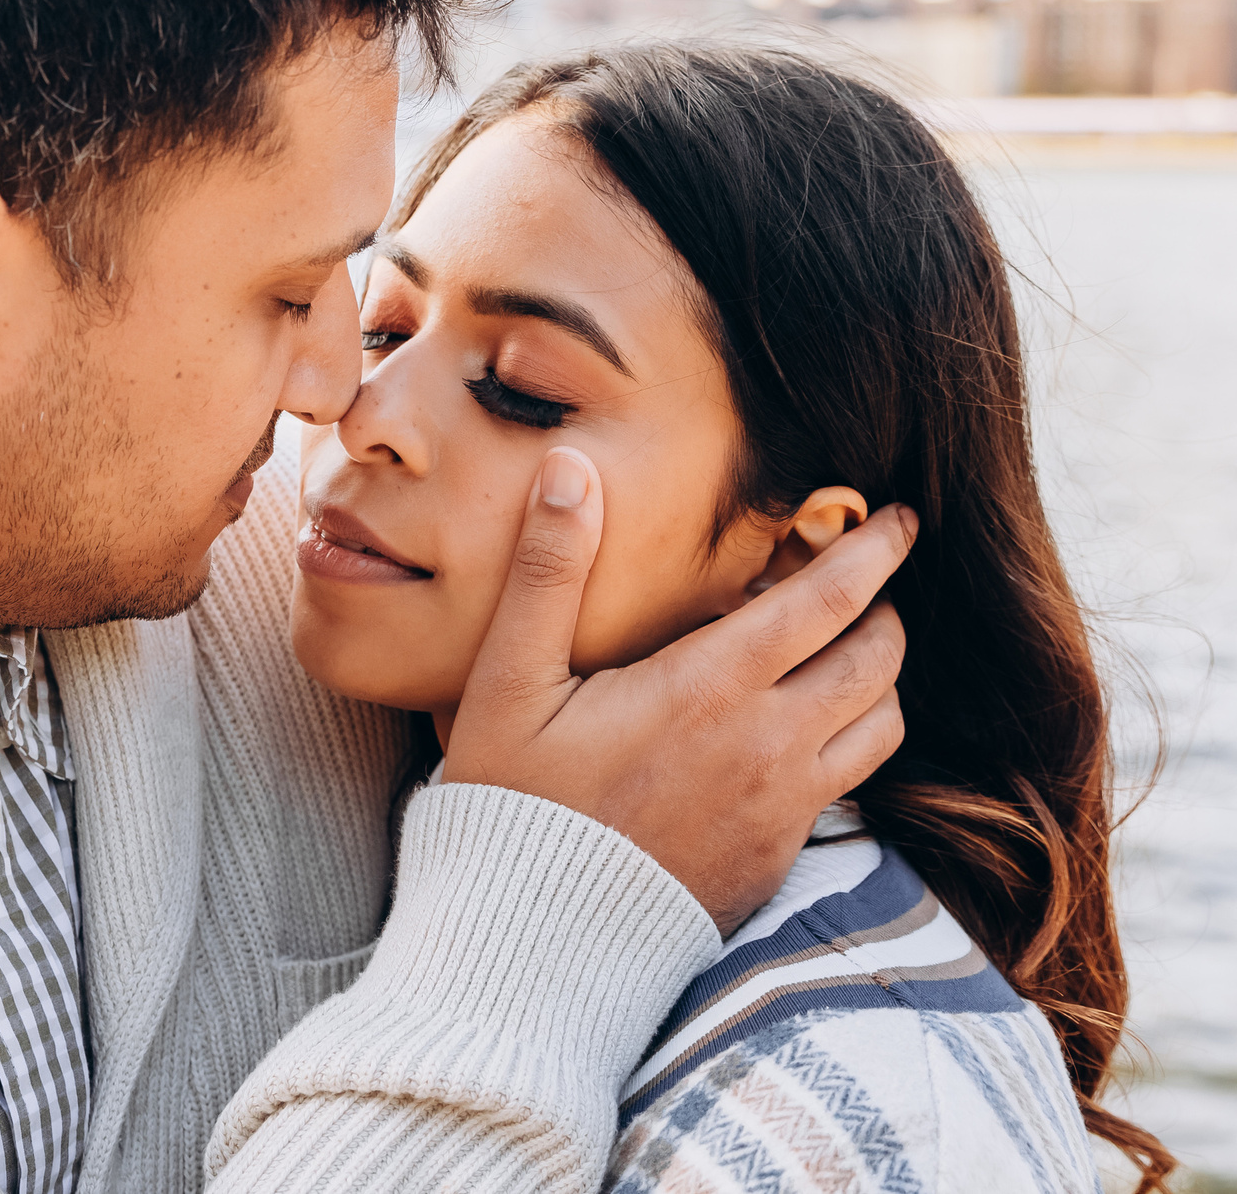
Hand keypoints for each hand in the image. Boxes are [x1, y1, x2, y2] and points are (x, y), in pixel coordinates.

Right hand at [441, 447, 910, 933]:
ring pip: (883, 724)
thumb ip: (549, 571)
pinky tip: (795, 729)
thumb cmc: (513, 803)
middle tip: (854, 584)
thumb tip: (570, 470)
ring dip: (875, 678)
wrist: (535, 940)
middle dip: (881, 609)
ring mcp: (782, 807)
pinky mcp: (779, 855)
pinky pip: (848, 783)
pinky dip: (847, 740)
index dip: (875, 552)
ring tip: (836, 653)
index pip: (829, 602)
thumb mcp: (509, 680)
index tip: (901, 519)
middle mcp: (768, 746)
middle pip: (878, 658)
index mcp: (710, 689)